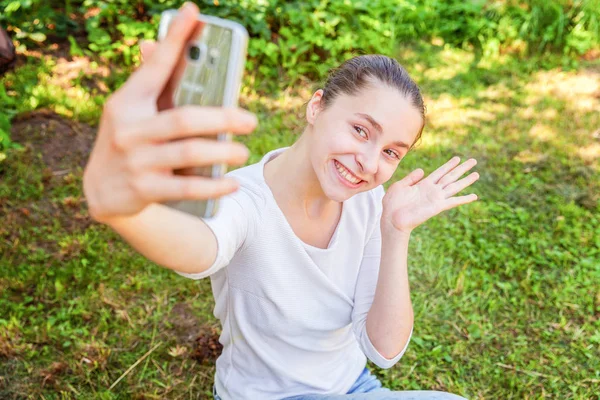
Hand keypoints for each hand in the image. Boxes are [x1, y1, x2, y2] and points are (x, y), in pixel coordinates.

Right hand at [83, 3, 256, 222]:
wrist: (103, 191)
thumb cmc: (130, 140)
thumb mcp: (133, 110)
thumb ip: (151, 83)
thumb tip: (155, 44)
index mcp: (128, 102)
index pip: (155, 67)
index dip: (175, 39)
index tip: (194, 12)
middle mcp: (128, 129)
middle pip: (184, 118)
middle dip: (223, 118)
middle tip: (250, 121)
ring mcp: (135, 161)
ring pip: (189, 153)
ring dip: (223, 152)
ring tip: (243, 151)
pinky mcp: (143, 189)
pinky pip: (186, 188)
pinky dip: (213, 185)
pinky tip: (231, 183)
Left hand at [381, 157, 479, 234]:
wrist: (391, 219)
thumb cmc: (392, 204)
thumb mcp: (399, 186)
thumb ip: (411, 178)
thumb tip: (422, 170)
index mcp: (423, 184)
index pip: (440, 172)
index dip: (449, 165)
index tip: (458, 158)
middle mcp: (432, 190)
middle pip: (450, 176)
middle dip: (462, 169)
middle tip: (473, 161)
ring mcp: (436, 198)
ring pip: (454, 186)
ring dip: (466, 180)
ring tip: (477, 174)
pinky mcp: (437, 207)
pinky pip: (453, 201)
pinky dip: (464, 199)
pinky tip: (474, 196)